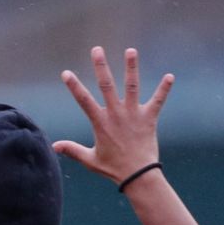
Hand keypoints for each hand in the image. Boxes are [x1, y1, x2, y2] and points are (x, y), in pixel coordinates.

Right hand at [53, 47, 173, 183]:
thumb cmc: (113, 167)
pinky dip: (164, 89)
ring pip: (131, 86)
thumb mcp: (89, 159)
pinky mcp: (149, 118)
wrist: (138, 175)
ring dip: (131, 67)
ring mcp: (133, 114)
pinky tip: (170, 76)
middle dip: (101, 66)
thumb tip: (54, 146)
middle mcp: (116, 114)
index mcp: (100, 122)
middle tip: (97, 49)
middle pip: (107, 85)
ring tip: (130, 50)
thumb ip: (72, 150)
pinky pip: (157, 101)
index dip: (74, 86)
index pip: (83, 100)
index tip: (66, 73)